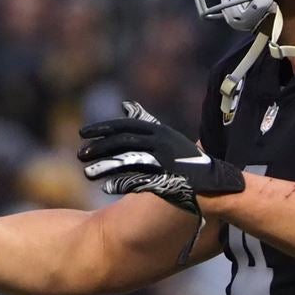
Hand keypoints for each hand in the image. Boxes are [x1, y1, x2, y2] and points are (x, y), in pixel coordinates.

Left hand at [77, 101, 244, 209]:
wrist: (215, 184)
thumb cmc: (187, 161)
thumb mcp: (167, 137)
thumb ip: (146, 123)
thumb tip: (126, 105)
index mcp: (161, 132)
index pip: (126, 127)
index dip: (103, 129)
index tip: (83, 133)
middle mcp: (162, 144)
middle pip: (124, 143)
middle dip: (99, 148)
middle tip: (79, 155)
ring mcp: (166, 162)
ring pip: (129, 162)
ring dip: (106, 167)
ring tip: (87, 174)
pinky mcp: (169, 181)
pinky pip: (142, 181)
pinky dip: (125, 184)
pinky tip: (108, 188)